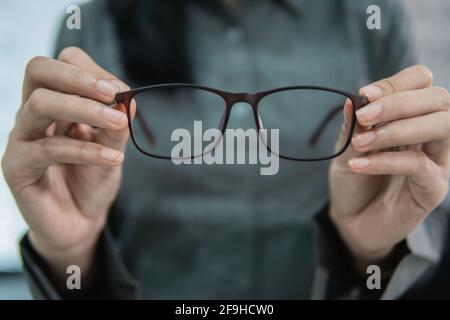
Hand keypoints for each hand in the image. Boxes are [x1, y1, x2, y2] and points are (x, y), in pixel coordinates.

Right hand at [1, 47, 129, 286]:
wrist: (79, 221)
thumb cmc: (92, 180)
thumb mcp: (112, 147)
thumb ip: (117, 124)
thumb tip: (128, 99)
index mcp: (55, 103)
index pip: (60, 65)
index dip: (91, 71)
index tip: (120, 91)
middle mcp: (33, 115)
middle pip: (38, 71)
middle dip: (79, 78)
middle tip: (113, 93)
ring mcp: (21, 139)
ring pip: (40, 104)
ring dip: (86, 109)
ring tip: (120, 122)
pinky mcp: (17, 167)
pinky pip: (49, 149)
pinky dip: (87, 150)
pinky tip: (113, 158)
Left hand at [330, 65, 449, 269]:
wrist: (352, 219)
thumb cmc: (353, 178)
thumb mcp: (346, 148)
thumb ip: (354, 126)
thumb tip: (353, 99)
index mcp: (411, 116)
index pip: (421, 82)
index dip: (396, 84)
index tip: (364, 95)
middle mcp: (431, 134)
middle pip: (439, 99)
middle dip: (398, 102)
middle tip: (363, 117)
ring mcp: (437, 160)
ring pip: (441, 127)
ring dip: (397, 129)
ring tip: (360, 142)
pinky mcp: (433, 188)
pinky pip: (419, 165)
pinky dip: (385, 161)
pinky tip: (358, 164)